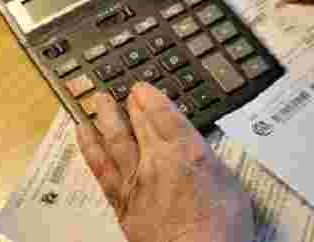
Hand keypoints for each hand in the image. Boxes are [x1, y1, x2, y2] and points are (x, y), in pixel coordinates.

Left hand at [76, 83, 253, 241]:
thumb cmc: (220, 229)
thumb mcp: (229, 183)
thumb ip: (209, 161)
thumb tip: (197, 151)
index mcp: (187, 152)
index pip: (164, 114)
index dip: (151, 97)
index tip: (143, 86)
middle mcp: (157, 162)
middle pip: (139, 124)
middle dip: (130, 104)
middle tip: (123, 90)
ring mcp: (135, 182)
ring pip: (114, 140)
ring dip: (105, 118)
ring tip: (97, 102)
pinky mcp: (122, 202)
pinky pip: (100, 166)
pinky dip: (90, 146)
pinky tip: (84, 135)